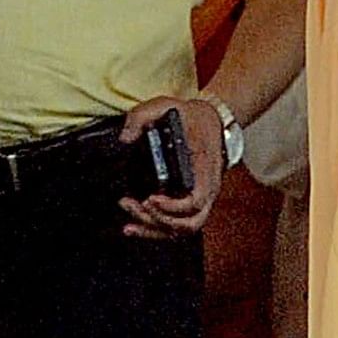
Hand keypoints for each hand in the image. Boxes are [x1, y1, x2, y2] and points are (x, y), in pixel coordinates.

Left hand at [116, 96, 225, 239]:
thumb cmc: (193, 117)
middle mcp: (206, 188)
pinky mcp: (190, 201)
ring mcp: (200, 197)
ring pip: (183, 230)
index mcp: (205, 168)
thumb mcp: (166, 106)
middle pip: (190, 223)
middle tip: (137, 206)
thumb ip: (142, 117)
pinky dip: (156, 230)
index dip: (173, 207)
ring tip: (130, 224)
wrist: (212, 120)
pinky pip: (177, 224)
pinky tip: (135, 226)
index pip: (197, 200)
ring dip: (155, 231)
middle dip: (160, 222)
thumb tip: (125, 138)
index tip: (151, 198)